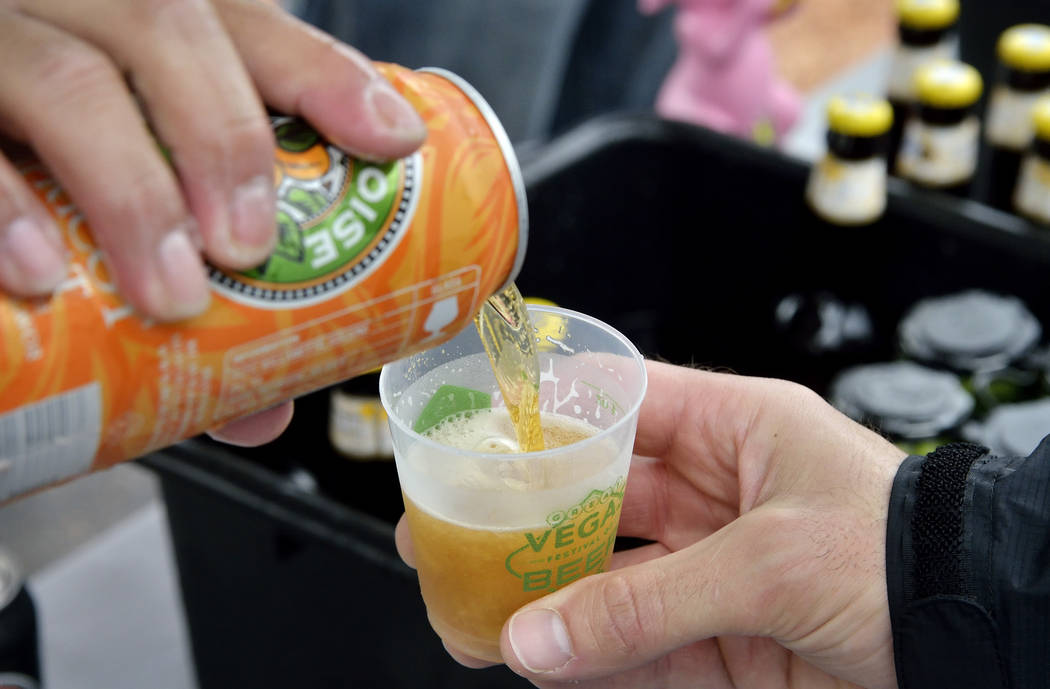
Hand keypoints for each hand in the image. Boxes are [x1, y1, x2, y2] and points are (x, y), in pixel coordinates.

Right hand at [0, 0, 425, 444]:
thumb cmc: (56, 214)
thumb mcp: (127, 238)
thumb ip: (198, 310)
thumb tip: (266, 409)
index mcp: (142, 40)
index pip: (247, 29)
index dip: (323, 74)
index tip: (391, 140)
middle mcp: (72, 18)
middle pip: (164, 27)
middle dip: (225, 137)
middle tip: (250, 249)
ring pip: (67, 76)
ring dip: (134, 190)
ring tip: (172, 293)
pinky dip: (5, 206)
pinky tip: (42, 272)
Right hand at [397, 360, 906, 687]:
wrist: (984, 636)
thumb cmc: (906, 554)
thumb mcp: (771, 562)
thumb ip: (646, 604)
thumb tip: (536, 640)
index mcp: (737, 430)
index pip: (623, 402)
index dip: (551, 413)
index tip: (482, 432)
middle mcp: (721, 494)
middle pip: (601, 499)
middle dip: (528, 518)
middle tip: (451, 527)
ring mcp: (721, 570)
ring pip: (613, 580)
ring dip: (551, 600)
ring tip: (477, 612)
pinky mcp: (730, 641)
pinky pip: (644, 646)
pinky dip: (594, 659)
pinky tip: (542, 662)